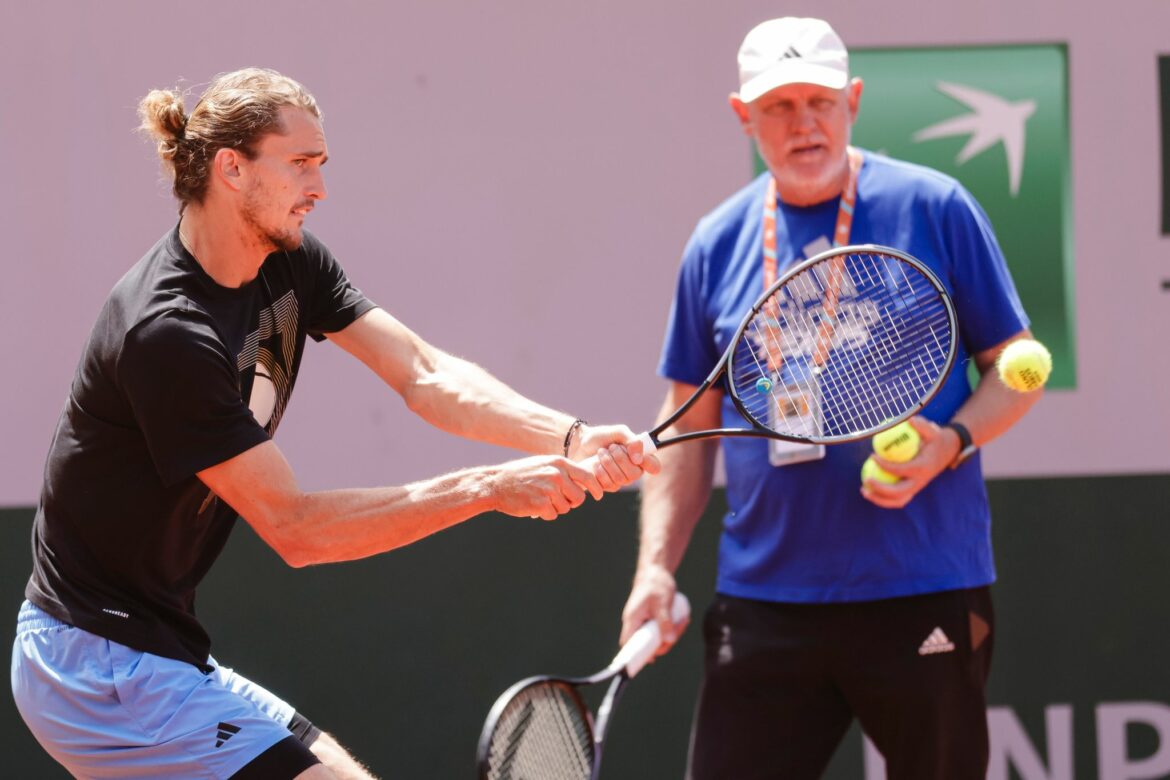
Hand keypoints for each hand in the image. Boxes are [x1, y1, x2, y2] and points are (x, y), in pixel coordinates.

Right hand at [489, 455, 604, 519]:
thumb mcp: (544, 464)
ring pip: (566, 508)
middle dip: (571, 502)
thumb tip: (585, 482)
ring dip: (555, 508)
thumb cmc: (521, 475)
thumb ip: (563, 471)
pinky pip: (553, 515)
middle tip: (558, 500)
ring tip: (540, 498)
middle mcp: (557, 475)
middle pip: (579, 497)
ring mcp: (550, 490)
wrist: (496, 484)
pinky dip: (545, 514)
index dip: (595, 487)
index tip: (598, 494)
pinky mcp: (541, 504)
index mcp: (559, 463)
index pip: (588, 476)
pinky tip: (533, 505)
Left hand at [570, 423, 661, 491]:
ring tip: (601, 452)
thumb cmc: (601, 436)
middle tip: (611, 447)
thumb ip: (631, 440)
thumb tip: (638, 459)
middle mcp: (634, 471)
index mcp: (640, 457)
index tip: (636, 457)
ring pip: (620, 479)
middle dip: (620, 459)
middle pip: (635, 474)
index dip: (649, 464)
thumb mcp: (618, 432)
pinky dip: (600, 471)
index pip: (655, 467)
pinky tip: (596, 463)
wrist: (580, 444)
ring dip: (608, 462)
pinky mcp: (608, 486)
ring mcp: (621, 480)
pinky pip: (608, 484)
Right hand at [620, 565, 687, 658]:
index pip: (629, 644)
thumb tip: (669, 641)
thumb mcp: (662, 603)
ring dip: (672, 633)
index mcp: (632, 619)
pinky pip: (661, 630)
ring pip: (657, 638)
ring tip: (684, 620)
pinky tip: (682, 620)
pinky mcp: (651, 620)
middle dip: (665, 642)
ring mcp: (644, 622)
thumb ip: (664, 622)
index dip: (636, 656)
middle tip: (679, 628)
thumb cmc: (655, 584)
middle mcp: (635, 623)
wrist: (656, 571)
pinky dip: (671, 628)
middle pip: (647, 644)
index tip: (651, 660)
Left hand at [861, 416, 959, 508]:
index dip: (886, 465)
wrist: (946, 453)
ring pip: (897, 500)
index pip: (902, 470)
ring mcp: (916, 488)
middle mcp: (919, 482)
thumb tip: (909, 420)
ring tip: (863, 491)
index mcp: (923, 468)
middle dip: (881, 489)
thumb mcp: (933, 431)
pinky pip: (897, 499)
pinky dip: (883, 498)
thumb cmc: (935, 440)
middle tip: (866, 480)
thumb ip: (922, 426)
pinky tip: (869, 490)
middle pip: (899, 492)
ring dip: (880, 499)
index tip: (872, 456)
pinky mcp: (912, 490)